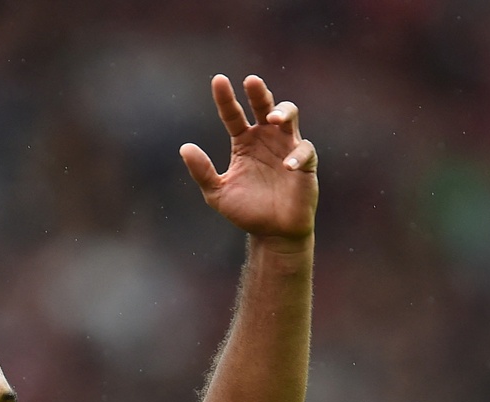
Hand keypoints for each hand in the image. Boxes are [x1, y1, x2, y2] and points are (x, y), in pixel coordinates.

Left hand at [180, 75, 317, 253]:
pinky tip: (287, 166)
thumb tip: (184, 147)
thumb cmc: (245, 211)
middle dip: (258, 92)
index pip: (233, 115)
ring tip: (272, 117)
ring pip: (289, 117)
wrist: (272, 233)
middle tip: (251, 81)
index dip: (226, 98)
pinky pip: (304, 151)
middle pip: (264, 106)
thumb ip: (202, 172)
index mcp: (243, 142)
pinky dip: (297, 155)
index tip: (218, 80)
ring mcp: (286, 148)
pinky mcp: (305, 164)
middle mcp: (265, 139)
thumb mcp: (217, 192)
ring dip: (283, 112)